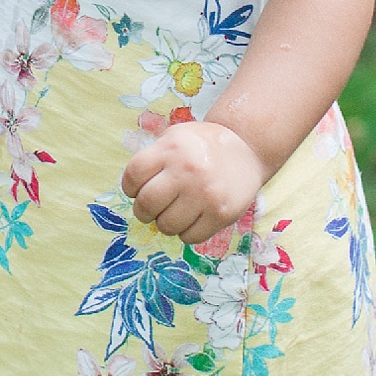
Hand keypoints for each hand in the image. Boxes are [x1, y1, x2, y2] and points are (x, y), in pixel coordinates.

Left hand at [119, 120, 269, 246]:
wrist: (247, 149)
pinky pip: (190, 237)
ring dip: (164, 223)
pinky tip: (191, 219)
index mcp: (170, 149)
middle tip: (149, 209)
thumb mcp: (174, 138)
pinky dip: (185, 233)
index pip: (133, 176)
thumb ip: (153, 159)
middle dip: (142, 211)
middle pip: (146, 204)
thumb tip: (133, 192)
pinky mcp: (221, 214)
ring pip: (166, 226)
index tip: (135, 191)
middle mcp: (187, 171)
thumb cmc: (202, 145)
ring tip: (173, 213)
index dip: (129, 188)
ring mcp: (205, 194)